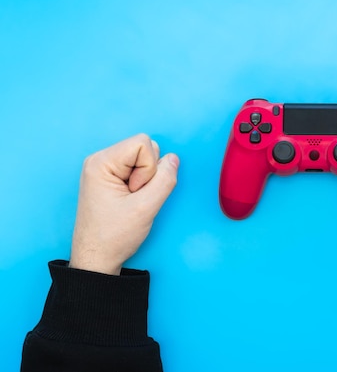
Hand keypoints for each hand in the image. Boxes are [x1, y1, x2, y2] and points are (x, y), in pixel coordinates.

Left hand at [69, 134, 179, 274]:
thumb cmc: (113, 236)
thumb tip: (174, 159)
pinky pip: (138, 170)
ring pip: (143, 159)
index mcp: (101, 162)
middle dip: (148, 173)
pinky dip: (142, 185)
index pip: (143, 143)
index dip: (149, 167)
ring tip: (131, 201)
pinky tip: (131, 201)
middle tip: (133, 198)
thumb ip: (165, 180)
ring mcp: (104, 169)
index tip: (135, 191)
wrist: (97, 259)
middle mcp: (100, 160)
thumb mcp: (146, 208)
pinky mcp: (111, 178)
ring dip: (146, 180)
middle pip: (144, 148)